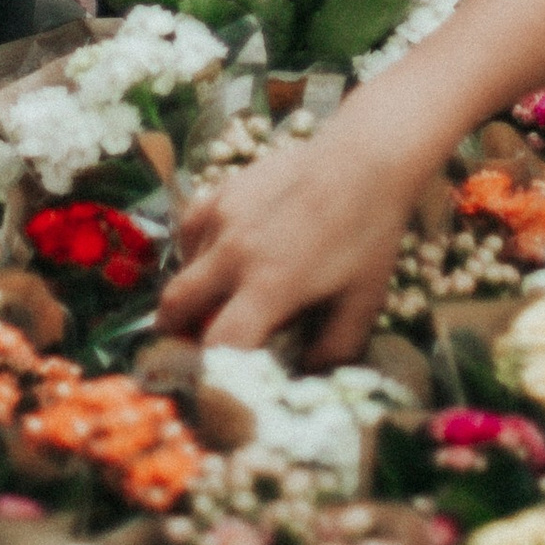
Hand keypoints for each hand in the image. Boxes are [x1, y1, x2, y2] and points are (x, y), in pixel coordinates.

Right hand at [156, 119, 430, 359]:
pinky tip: (215, 256)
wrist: (365, 158)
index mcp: (270, 286)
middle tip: (187, 349)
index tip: (216, 386)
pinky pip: (189, 229)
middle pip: (176, 307)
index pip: (219, 345)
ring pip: (182, 267)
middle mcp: (235, 253)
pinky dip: (193, 251)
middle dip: (175, 336)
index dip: (212, 374)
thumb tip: (304, 377)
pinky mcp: (222, 189)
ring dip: (189, 293)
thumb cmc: (369, 234)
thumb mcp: (362, 302)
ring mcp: (223, 216)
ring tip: (210, 302)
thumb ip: (333, 349)